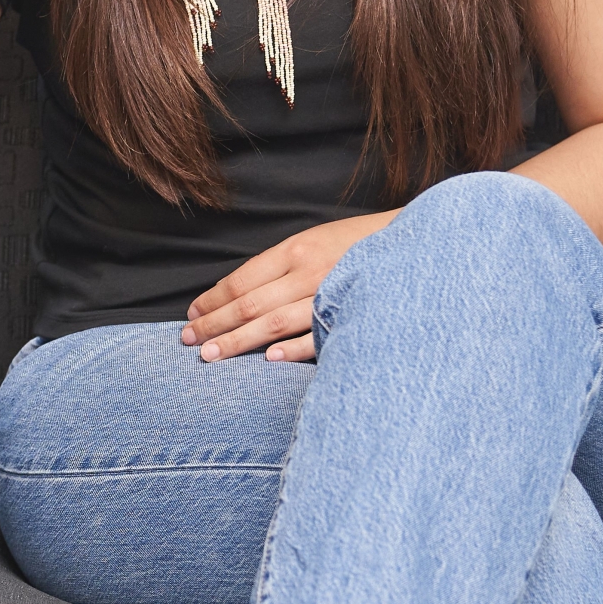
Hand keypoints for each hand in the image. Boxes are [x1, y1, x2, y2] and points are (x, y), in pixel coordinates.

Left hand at [183, 209, 395, 362]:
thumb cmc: (355, 247)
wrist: (413, 246)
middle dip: (215, 323)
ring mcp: (330, 294)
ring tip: (211, 355)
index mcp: (294, 250)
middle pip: (249, 303)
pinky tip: (268, 359)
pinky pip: (318, 335)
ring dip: (238, 340)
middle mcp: (307, 271)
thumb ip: (278, 268)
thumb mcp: (312, 244)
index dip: (213, 299)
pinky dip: (293, 348)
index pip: (241, 280)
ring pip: (274, 322)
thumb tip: (234, 295)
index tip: (192, 314)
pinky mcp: (353, 314)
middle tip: (188, 341)